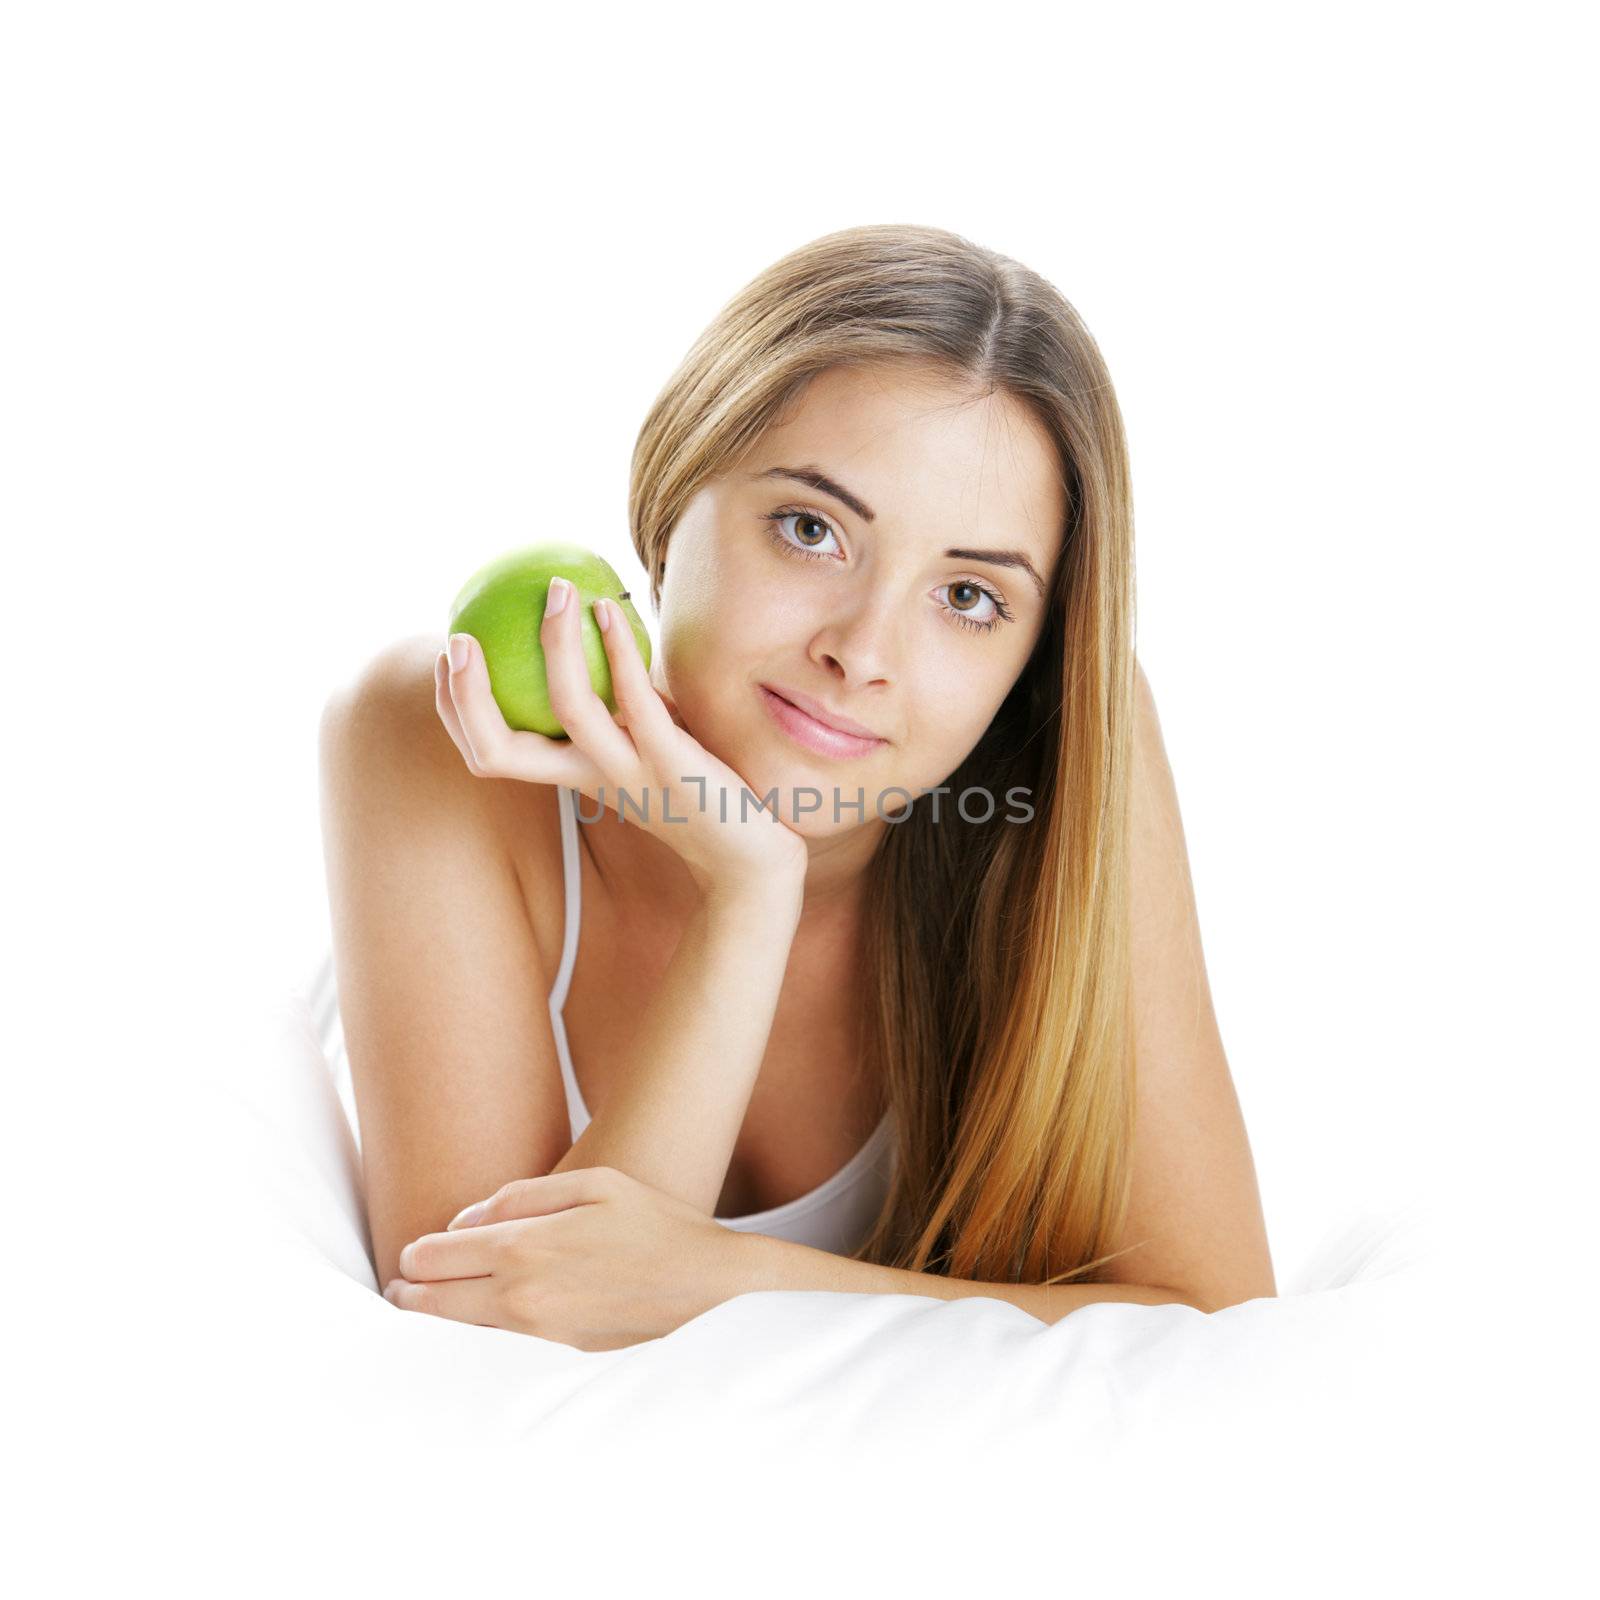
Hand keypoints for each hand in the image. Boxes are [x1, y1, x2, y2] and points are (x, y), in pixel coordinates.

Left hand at [381, 1166, 767, 1351]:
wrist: (712, 1291)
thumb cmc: (658, 1227)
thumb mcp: (596, 1183)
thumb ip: (522, 1196)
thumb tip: (465, 1220)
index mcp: (524, 1245)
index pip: (432, 1257)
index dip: (414, 1255)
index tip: (414, 1254)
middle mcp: (520, 1296)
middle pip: (428, 1303)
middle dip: (409, 1292)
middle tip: (402, 1286)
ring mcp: (536, 1335)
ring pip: (453, 1334)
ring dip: (434, 1320)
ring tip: (425, 1307)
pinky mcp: (555, 1359)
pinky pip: (491, 1350)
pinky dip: (472, 1338)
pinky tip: (477, 1326)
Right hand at [435, 581, 808, 897]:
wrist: (751, 862)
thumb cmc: (700, 794)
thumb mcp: (646, 749)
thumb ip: (619, 709)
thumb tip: (597, 636)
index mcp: (573, 778)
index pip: (490, 754)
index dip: (454, 710)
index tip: (448, 657)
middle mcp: (589, 780)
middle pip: (498, 752)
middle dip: (465, 696)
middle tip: (459, 637)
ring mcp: (630, 773)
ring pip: (569, 710)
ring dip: (556, 645)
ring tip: (556, 592)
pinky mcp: (674, 764)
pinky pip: (637, 701)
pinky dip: (618, 652)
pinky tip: (611, 611)